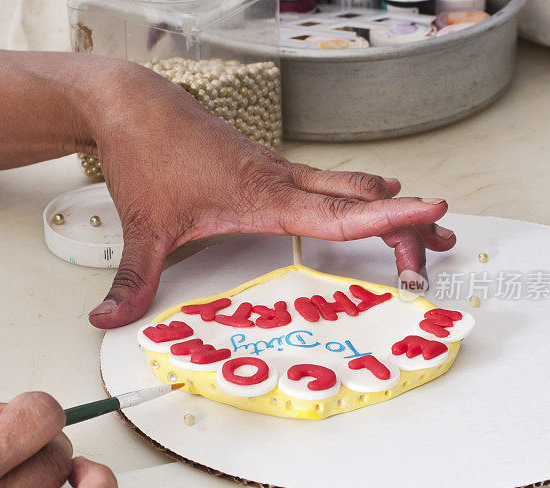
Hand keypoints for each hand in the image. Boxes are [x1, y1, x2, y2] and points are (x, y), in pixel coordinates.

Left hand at [84, 62, 454, 327]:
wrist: (133, 103)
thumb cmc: (147, 154)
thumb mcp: (143, 226)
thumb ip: (134, 280)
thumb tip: (107, 322)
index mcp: (262, 196)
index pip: (338, 214)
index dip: (387, 220)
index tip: (432, 215)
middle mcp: (279, 180)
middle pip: (359, 198)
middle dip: (405, 221)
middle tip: (441, 242)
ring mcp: (275, 169)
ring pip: (348, 184)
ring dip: (388, 204)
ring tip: (424, 222)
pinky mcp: (266, 166)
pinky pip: (326, 180)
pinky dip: (358, 193)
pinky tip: (367, 197)